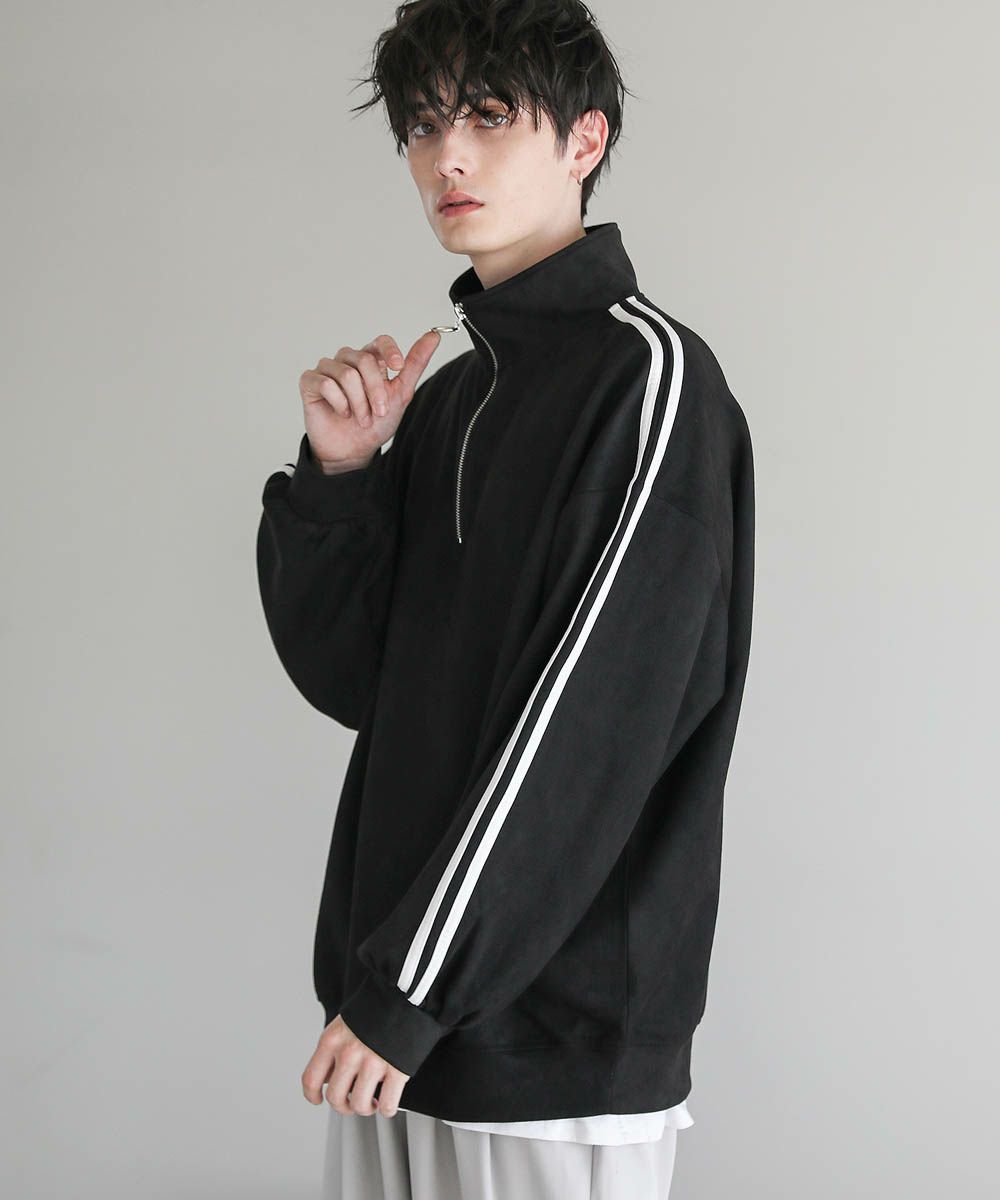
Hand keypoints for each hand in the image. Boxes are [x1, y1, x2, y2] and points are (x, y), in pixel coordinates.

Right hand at [298, 329, 441, 471]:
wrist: (352, 451)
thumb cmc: (375, 424)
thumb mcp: (400, 394)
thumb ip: (414, 365)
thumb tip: (433, 336)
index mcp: (370, 360)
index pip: (380, 341)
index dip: (389, 352)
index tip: (397, 367)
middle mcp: (348, 360)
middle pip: (365, 360)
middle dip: (375, 391)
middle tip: (378, 412)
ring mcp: (327, 369)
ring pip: (346, 374)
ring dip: (358, 402)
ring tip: (361, 418)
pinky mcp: (309, 381)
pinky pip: (326, 383)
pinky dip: (338, 403)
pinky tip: (341, 413)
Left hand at [301, 1013, 410, 1116]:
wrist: (405, 994)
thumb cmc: (374, 1009)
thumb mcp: (344, 1023)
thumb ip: (334, 1049)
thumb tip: (327, 1078)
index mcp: (332, 1040)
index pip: (310, 1079)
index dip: (312, 1096)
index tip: (318, 1100)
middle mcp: (349, 1053)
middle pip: (335, 1097)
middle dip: (344, 1107)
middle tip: (352, 1104)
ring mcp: (373, 1061)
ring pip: (360, 1104)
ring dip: (366, 1109)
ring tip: (373, 1102)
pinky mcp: (397, 1069)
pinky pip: (387, 1104)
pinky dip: (387, 1109)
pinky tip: (387, 1102)